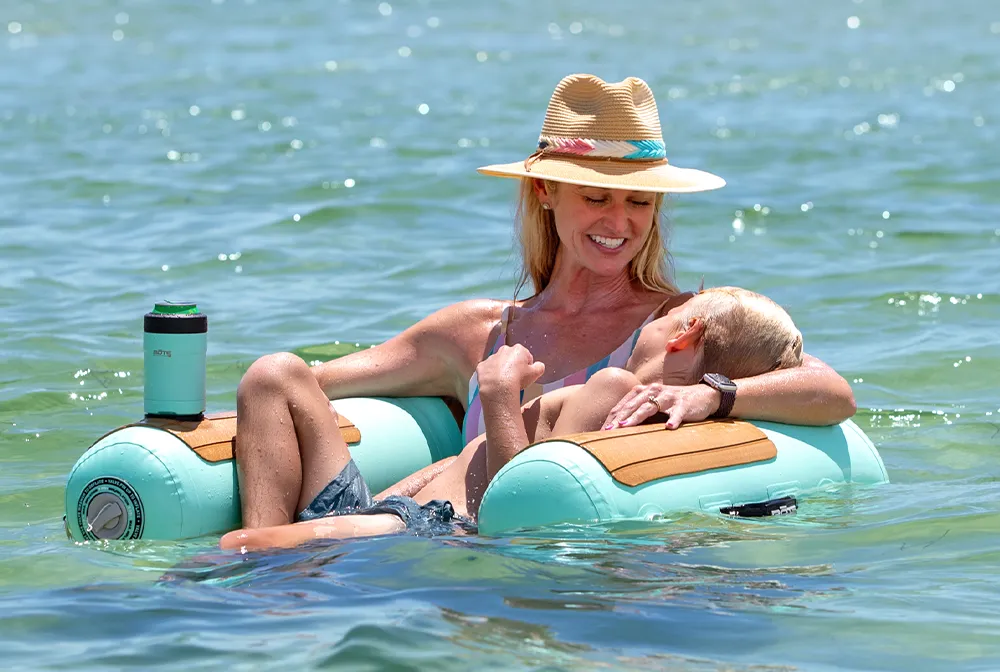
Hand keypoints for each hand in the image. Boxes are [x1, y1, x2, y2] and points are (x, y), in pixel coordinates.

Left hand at [476, 344, 544, 400]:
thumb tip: (538, 365)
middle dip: (512, 366)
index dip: (526, 366)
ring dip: (501, 370)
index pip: (525, 356)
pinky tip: (494, 384)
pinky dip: (490, 376)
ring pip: (498, 363)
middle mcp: (503, 350)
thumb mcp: (536, 373)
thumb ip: (540, 366)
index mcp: (518, 349)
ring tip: (504, 383)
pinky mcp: (481, 366)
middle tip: (515, 379)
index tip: (525, 375)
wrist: (499, 388)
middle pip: (510, 357)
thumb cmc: (519, 379)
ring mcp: (491, 357)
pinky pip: (487, 370)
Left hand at [603, 382, 720, 429]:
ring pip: (650, 407)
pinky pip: (677, 412)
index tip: (602, 430)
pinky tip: (669, 428)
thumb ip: (638, 412)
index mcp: (644, 391)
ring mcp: (669, 397)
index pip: (625, 404)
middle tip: (609, 430)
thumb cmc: (672, 403)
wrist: (703, 395)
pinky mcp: (684, 404)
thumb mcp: (654, 404)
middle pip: (633, 404)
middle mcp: (654, 391)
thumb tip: (618, 428)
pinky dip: (674, 420)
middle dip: (620, 417)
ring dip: (637, 417)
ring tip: (626, 426)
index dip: (613, 416)